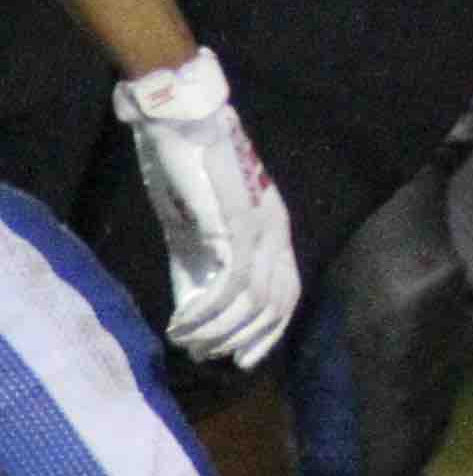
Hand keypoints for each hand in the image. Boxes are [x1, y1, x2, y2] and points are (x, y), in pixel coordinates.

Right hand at [112, 47, 296, 367]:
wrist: (181, 118)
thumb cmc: (186, 167)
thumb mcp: (200, 221)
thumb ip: (207, 257)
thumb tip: (201, 303)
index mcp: (275, 227)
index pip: (287, 293)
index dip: (268, 331)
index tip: (241, 357)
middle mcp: (278, 230)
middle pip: (276, 304)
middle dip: (243, 339)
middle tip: (207, 355)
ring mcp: (262, 227)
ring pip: (253, 302)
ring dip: (217, 331)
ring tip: (186, 341)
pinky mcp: (238, 224)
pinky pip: (229, 284)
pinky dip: (206, 312)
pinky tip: (181, 324)